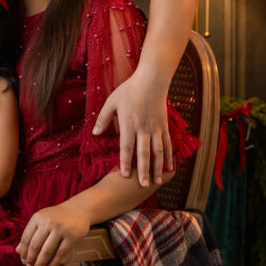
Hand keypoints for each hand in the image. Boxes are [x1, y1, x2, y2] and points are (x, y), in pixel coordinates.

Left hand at [17, 204, 90, 265]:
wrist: (79, 209)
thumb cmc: (57, 216)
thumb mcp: (41, 220)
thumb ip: (30, 233)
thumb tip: (17, 251)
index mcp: (38, 218)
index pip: (26, 238)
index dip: (23, 252)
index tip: (23, 261)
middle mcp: (48, 222)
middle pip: (35, 246)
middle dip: (30, 260)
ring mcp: (60, 229)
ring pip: (46, 251)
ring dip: (40, 264)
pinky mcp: (71, 236)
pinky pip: (60, 253)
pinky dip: (54, 264)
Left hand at [92, 71, 172, 186]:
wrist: (151, 79)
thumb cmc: (129, 90)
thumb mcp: (111, 101)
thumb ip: (103, 118)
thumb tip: (95, 134)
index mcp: (128, 123)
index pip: (126, 147)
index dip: (126, 162)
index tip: (125, 175)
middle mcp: (143, 128)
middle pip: (144, 153)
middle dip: (143, 171)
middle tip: (144, 186)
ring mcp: (155, 127)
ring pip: (158, 151)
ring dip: (158, 167)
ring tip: (158, 181)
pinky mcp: (164, 125)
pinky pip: (167, 143)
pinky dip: (169, 155)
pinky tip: (170, 167)